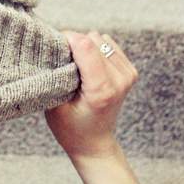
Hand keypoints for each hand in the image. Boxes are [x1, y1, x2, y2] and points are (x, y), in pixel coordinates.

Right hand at [46, 31, 137, 160]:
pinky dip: (96, 50)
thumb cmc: (70, 128)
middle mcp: (119, 80)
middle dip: (74, 45)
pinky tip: (89, 67)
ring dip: (85, 47)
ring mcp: (127, 75)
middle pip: (92, 39)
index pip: (85, 46)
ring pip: (100, 39)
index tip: (53, 47)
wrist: (94, 144)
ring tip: (77, 68)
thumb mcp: (54, 105)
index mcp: (101, 90)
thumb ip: (54, 75)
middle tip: (64, 63)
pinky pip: (108, 44)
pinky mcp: (130, 71)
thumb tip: (53, 47)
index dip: (66, 39)